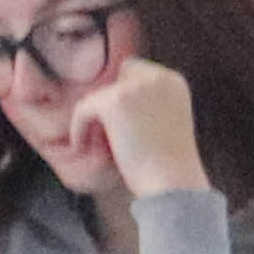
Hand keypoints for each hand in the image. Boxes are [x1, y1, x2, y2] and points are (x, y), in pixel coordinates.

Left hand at [83, 59, 208, 202]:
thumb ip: (148, 103)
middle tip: (107, 132)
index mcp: (174, 82)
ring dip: (96, 119)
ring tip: (100, 144)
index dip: (126, 97)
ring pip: (98, 96)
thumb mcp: (166, 121)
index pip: (136, 72)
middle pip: (116, 79)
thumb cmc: (170, 163)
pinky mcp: (114, 102)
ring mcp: (135, 88)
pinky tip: (83, 147)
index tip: (121, 124)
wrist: (173, 182)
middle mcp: (157, 78)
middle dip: (111, 103)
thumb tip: (110, 96)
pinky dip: (80, 129)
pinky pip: (83, 110)